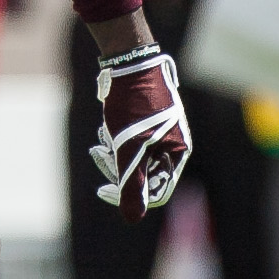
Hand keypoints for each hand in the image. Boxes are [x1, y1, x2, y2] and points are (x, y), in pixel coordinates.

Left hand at [89, 45, 192, 221]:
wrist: (129, 59)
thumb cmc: (132, 103)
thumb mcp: (129, 147)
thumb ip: (131, 184)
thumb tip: (133, 219)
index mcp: (178, 152)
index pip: (156, 192)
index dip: (129, 196)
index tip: (104, 189)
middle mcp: (174, 142)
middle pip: (144, 174)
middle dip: (119, 167)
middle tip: (99, 152)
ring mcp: (162, 130)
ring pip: (135, 156)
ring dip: (116, 151)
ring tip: (104, 133)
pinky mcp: (148, 119)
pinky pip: (131, 140)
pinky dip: (117, 137)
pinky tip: (106, 124)